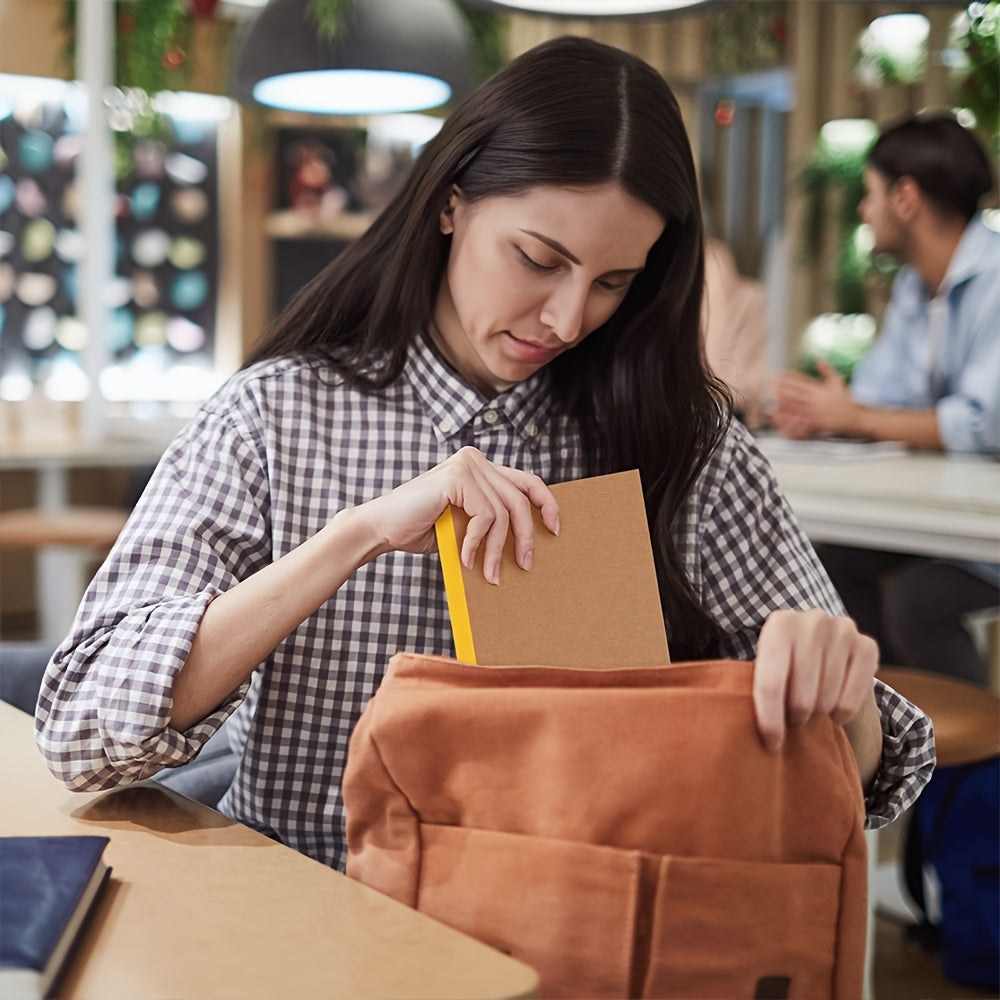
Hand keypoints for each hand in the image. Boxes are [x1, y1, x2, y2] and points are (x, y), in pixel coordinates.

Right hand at [356, 447, 558, 583]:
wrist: (381, 529)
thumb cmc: (422, 530)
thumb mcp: (466, 523)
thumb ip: (491, 520)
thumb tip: (528, 542)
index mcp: (480, 466)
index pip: (526, 481)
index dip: (546, 503)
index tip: (554, 530)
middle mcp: (475, 459)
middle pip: (520, 498)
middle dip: (526, 536)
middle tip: (525, 565)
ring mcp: (466, 465)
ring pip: (503, 512)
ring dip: (497, 549)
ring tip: (491, 573)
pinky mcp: (456, 477)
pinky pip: (485, 516)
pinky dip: (477, 542)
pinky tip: (464, 558)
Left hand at [752, 608, 877, 752]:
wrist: (822, 639)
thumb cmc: (784, 660)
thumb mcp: (765, 662)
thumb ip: (754, 685)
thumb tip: (744, 729)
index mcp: (779, 624)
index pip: (771, 684)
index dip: (770, 719)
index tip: (771, 744)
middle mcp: (812, 622)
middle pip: (801, 697)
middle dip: (794, 717)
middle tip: (792, 719)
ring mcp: (843, 631)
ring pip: (827, 700)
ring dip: (817, 715)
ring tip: (810, 708)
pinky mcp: (867, 646)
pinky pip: (852, 701)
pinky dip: (841, 714)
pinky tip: (832, 708)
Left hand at [770, 361, 857, 437]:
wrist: (854, 417)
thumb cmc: (846, 400)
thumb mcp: (838, 382)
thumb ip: (828, 371)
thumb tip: (819, 360)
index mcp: (820, 389)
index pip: (802, 381)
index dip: (790, 377)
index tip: (781, 373)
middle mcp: (816, 399)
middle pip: (796, 392)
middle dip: (783, 388)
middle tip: (771, 384)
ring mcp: (815, 410)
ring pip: (796, 404)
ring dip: (784, 400)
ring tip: (772, 396)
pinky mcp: (815, 421)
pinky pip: (800, 417)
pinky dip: (790, 415)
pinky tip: (782, 413)